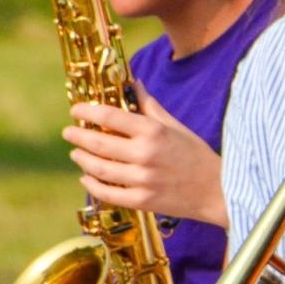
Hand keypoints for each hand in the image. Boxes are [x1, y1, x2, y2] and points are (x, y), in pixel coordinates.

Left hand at [64, 82, 226, 225]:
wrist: (215, 189)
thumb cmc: (195, 154)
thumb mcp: (175, 125)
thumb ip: (150, 106)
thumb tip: (133, 83)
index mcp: (153, 131)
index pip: (111, 117)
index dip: (88, 112)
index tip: (76, 110)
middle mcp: (145, 154)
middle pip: (99, 143)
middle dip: (78, 136)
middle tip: (69, 132)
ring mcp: (142, 179)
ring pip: (99, 169)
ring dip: (82, 159)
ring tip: (76, 153)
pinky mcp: (142, 200)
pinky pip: (108, 193)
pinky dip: (92, 184)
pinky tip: (86, 177)